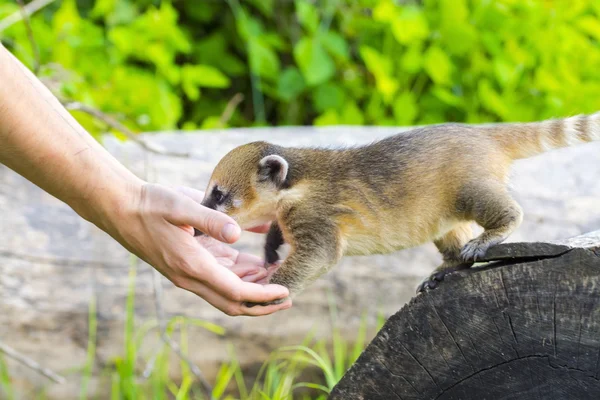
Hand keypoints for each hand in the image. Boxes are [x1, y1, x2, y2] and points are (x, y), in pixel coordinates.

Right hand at [102, 183, 290, 315]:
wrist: (119, 208)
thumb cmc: (151, 204)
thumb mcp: (182, 205)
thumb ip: (212, 219)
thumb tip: (238, 234)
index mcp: (193, 266)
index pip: (236, 293)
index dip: (263, 295)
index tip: (287, 291)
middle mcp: (190, 277)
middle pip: (233, 303)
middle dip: (263, 304)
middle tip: (290, 296)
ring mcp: (187, 274)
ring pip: (226, 294)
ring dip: (253, 290)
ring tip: (279, 278)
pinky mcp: (186, 265)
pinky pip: (218, 279)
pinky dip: (239, 277)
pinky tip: (256, 265)